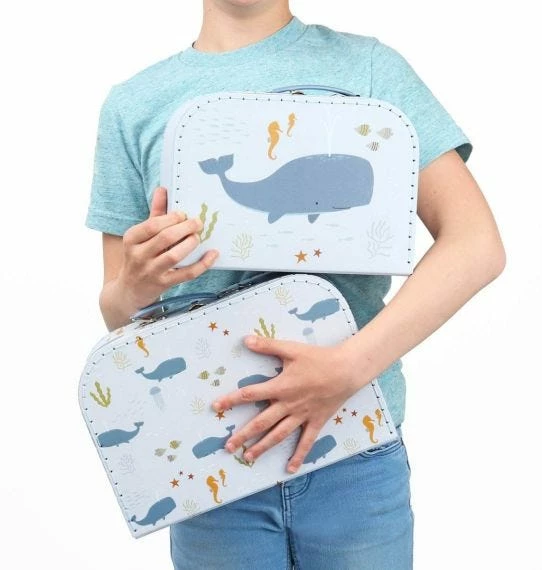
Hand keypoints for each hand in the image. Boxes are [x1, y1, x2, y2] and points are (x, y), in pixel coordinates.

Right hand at [117, 186, 218, 308]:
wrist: (129, 290)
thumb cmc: (139, 257)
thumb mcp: (141, 236)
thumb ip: (154, 214)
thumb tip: (163, 189)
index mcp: (132, 239)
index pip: (152, 225)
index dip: (171, 218)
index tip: (183, 214)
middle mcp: (139, 256)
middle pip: (165, 238)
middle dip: (185, 228)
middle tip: (198, 222)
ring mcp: (151, 271)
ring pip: (174, 256)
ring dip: (190, 244)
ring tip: (198, 237)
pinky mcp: (164, 284)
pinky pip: (186, 274)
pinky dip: (202, 264)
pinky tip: (212, 255)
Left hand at [211, 335, 367, 472]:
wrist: (346, 370)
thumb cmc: (318, 358)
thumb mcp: (291, 349)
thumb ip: (268, 346)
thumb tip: (245, 340)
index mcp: (280, 387)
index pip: (250, 395)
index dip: (231, 400)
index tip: (216, 407)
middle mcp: (288, 405)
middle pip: (261, 422)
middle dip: (243, 434)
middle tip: (228, 446)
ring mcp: (302, 416)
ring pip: (279, 435)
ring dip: (262, 447)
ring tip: (248, 458)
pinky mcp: (316, 422)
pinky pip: (306, 442)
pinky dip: (298, 456)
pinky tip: (290, 469)